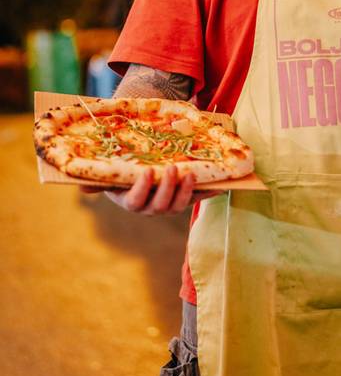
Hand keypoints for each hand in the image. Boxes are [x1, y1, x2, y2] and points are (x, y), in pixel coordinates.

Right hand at [80, 164, 223, 213]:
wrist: (138, 170)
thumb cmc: (121, 171)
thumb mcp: (108, 174)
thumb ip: (97, 181)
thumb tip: (82, 188)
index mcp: (130, 201)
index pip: (135, 201)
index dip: (142, 189)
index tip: (147, 172)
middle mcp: (150, 207)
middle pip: (160, 206)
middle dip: (168, 188)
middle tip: (173, 168)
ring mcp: (168, 204)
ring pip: (178, 205)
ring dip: (186, 191)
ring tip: (191, 173)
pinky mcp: (184, 198)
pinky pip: (198, 198)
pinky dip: (210, 192)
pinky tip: (222, 185)